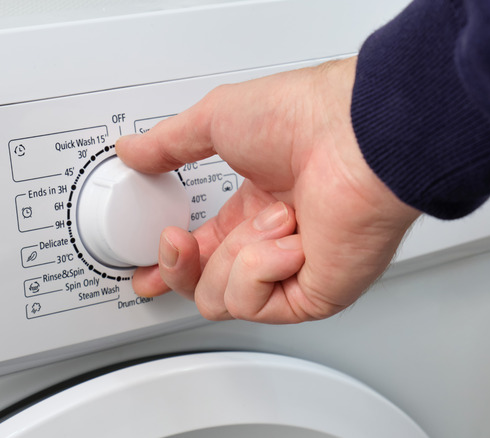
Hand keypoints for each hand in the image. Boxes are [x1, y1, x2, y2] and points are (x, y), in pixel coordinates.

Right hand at [116, 57, 419, 323]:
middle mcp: (271, 244)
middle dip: (180, 267)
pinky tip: (292, 238)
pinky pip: (254, 303)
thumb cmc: (303, 117)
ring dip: (237, 252)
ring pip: (222, 298)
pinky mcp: (311, 295)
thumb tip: (131, 152)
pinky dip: (262, 266)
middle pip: (204, 287)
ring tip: (277, 215)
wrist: (357, 135)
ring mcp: (292, 271)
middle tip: (178, 240)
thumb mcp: (215, 119)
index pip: (204, 252)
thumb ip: (167, 144)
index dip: (171, 267)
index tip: (146, 276)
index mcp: (252, 208)